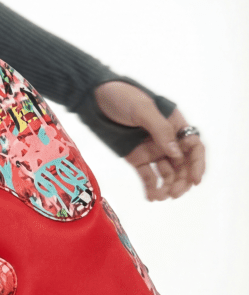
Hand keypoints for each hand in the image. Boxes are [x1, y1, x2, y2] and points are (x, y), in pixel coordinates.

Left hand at [93, 81, 205, 200]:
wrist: (96, 98)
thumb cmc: (122, 97)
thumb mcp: (143, 109)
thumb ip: (161, 130)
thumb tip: (176, 154)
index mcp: (175, 124)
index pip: (193, 147)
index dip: (197, 164)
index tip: (195, 180)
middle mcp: (167, 140)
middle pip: (182, 164)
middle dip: (182, 180)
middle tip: (174, 193)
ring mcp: (152, 150)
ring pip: (167, 173)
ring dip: (168, 186)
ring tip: (161, 197)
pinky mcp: (137, 158)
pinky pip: (148, 176)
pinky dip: (151, 187)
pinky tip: (151, 197)